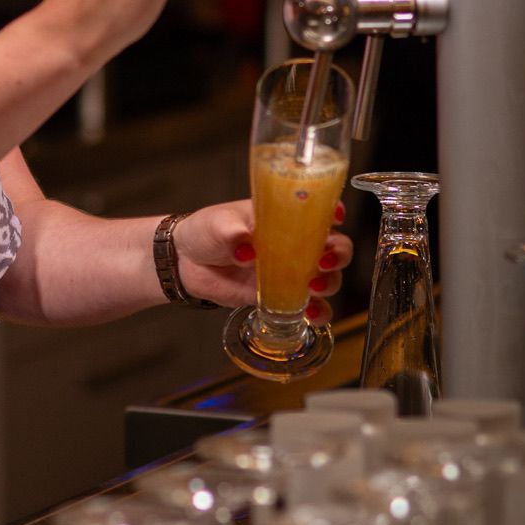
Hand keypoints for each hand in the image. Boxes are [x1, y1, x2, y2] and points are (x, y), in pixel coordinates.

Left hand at [175, 199, 352, 317]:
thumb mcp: (219, 225)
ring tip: (314, 287)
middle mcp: (294, 243)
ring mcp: (291, 271)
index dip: (333, 212)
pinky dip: (317, 312)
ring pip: (328, 277)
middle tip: (324, 262)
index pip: (319, 210)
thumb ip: (234, 234)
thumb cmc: (206, 231)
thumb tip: (246, 250)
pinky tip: (311, 313)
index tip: (335, 216)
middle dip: (338, 254)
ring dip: (330, 283)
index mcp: (283, 216)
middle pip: (334, 246)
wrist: (186, 262)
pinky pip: (309, 306)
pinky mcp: (281, 296)